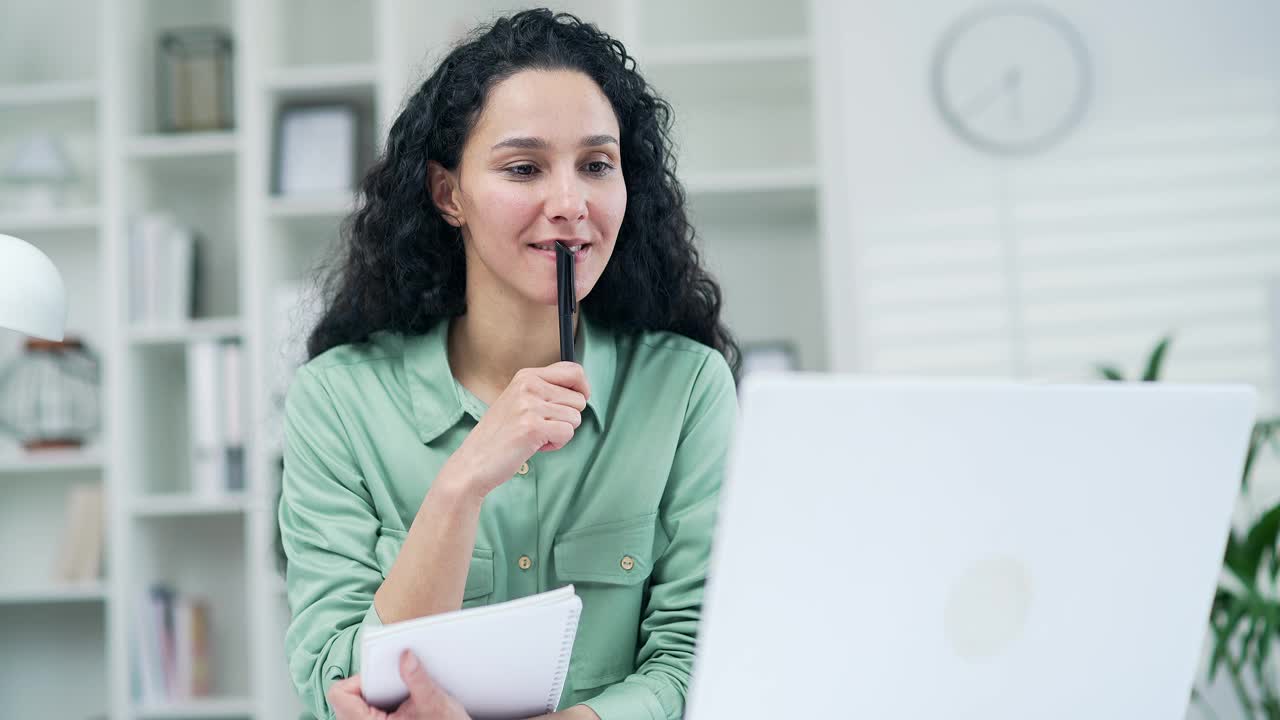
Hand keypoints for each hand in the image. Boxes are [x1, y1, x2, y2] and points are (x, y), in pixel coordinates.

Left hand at [329, 650, 470, 719]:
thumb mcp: (433, 703)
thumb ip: (417, 678)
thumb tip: (406, 655)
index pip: (340, 693)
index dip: (358, 679)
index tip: (381, 675)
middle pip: (346, 696)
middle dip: (369, 683)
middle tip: (392, 682)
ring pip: (355, 702)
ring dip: (375, 692)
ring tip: (397, 691)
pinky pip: (365, 709)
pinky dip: (380, 700)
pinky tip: (399, 700)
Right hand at [443, 362, 588, 498]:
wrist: (474, 462)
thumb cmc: (500, 435)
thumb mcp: (519, 401)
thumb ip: (545, 391)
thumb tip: (582, 391)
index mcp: (526, 376)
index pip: (573, 370)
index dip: (583, 388)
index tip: (576, 402)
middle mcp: (529, 386)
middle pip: (579, 398)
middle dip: (567, 417)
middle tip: (542, 427)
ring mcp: (530, 405)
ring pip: (575, 417)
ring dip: (560, 433)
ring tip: (535, 436)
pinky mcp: (533, 427)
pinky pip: (567, 433)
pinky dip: (556, 444)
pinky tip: (535, 445)